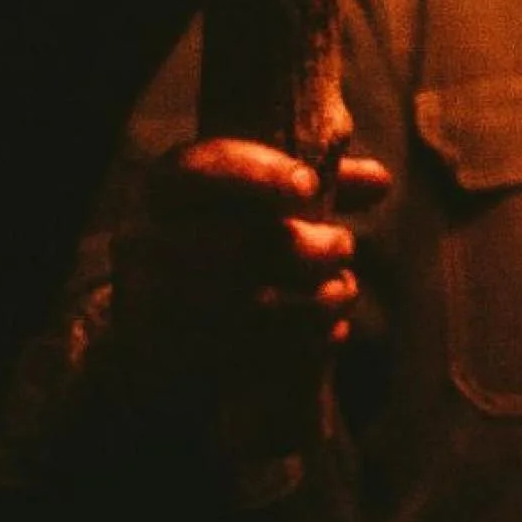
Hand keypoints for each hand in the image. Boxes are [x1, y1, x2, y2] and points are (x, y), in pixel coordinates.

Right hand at [108, 139, 390, 393]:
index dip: (258, 175)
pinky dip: (296, 343)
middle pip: (231, 243)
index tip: (310, 185)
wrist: (162, 307)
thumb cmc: (229, 229)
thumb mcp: (265, 195)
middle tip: (344, 246)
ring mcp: (147, 295)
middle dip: (303, 247)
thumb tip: (377, 181)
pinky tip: (332, 332)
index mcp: (168, 184)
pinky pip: (235, 351)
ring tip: (344, 290)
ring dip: (308, 301)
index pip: (202, 169)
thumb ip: (320, 180)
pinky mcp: (163, 347)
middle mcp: (145, 235)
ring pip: (239, 304)